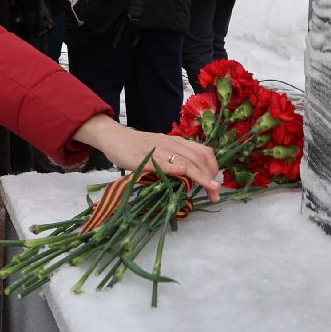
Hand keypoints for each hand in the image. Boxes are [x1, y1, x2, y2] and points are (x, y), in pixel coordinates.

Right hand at [72, 114, 221, 199]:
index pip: (204, 153)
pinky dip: (174, 167)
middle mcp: (172, 144)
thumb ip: (176, 160)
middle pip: (199, 159)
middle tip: (215, 194)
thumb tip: (191, 176)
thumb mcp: (161, 150)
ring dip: (201, 177)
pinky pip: (162, 162)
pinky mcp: (145, 158)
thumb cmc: (138, 146)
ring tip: (210, 189)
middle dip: (211, 178)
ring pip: (186, 161)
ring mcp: (159, 150)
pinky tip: (183, 173)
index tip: (216, 185)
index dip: (213, 168)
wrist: (114, 137)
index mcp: (177, 142)